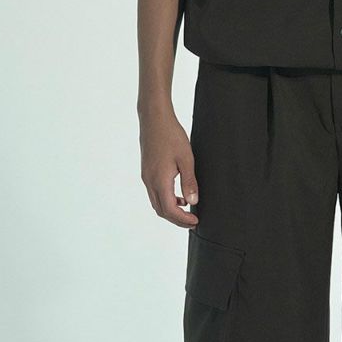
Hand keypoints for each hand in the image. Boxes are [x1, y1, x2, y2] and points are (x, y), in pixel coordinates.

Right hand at [140, 105, 199, 226]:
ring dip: (171, 211)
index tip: (195, 222)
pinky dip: (166, 200)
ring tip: (187, 210)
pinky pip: (154, 193)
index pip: (169, 210)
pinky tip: (178, 196)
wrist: (154, 119)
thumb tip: (192, 202)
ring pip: (156, 203)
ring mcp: (146, 177)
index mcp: (159, 180)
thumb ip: (189, 182)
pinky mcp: (146, 172)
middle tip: (192, 222)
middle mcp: (149, 181)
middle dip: (176, 219)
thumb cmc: (171, 135)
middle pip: (161, 210)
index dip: (182, 219)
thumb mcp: (186, 159)